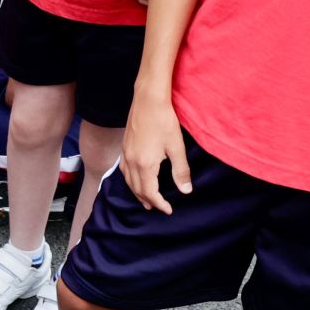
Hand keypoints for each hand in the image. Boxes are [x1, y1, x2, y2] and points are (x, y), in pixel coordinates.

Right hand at [120, 95, 188, 213]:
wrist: (148, 100)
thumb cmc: (164, 121)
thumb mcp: (177, 147)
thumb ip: (180, 170)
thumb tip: (186, 191)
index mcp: (145, 164)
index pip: (150, 192)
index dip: (159, 203)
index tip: (168, 210)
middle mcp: (132, 161)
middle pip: (137, 189)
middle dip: (147, 200)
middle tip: (158, 208)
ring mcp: (126, 154)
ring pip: (128, 181)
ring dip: (137, 192)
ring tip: (145, 199)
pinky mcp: (125, 146)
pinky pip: (124, 170)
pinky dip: (130, 180)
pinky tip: (135, 178)